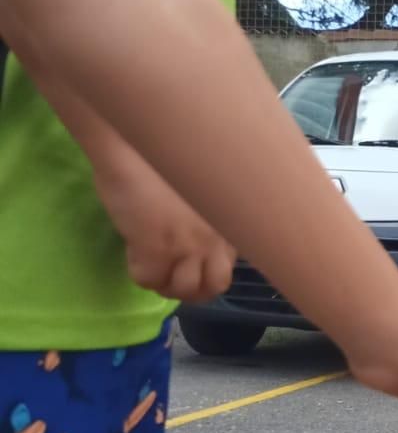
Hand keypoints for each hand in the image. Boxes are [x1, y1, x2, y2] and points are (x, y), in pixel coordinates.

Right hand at [92, 146, 234, 301]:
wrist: (134, 142)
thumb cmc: (164, 154)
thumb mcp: (197, 189)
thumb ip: (203, 218)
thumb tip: (189, 238)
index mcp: (228, 220)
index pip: (229, 267)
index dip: (206, 273)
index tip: (188, 266)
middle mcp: (215, 237)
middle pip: (215, 287)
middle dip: (192, 290)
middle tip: (170, 275)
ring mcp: (188, 245)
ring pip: (183, 290)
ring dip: (164, 284)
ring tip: (151, 265)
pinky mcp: (156, 248)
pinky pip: (147, 280)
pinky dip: (138, 272)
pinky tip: (132, 252)